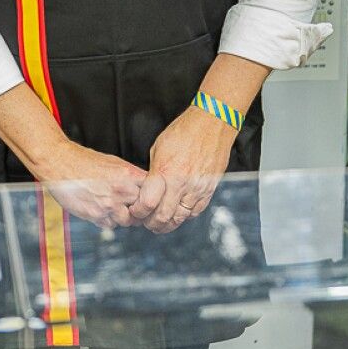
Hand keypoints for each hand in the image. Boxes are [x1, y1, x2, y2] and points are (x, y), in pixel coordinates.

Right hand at [35, 140, 144, 228]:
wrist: (58, 162)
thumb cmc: (84, 161)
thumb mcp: (113, 162)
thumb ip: (129, 176)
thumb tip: (143, 187)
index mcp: (128, 174)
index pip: (153, 193)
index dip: (150, 197)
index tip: (146, 198)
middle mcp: (121, 190)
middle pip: (142, 209)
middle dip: (137, 209)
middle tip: (129, 205)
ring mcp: (108, 204)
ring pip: (127, 220)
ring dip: (121, 216)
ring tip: (110, 205)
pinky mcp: (95, 215)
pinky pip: (110, 225)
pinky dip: (107, 220)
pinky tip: (98, 207)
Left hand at [131, 107, 237, 232]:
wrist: (212, 124)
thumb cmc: (184, 131)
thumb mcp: (159, 148)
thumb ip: (154, 172)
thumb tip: (148, 189)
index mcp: (165, 172)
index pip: (147, 204)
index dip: (138, 212)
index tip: (135, 211)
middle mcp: (182, 183)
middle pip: (163, 217)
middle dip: (151, 223)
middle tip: (146, 223)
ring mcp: (197, 188)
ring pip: (180, 218)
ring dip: (168, 224)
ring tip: (160, 223)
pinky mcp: (209, 189)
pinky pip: (196, 211)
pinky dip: (185, 216)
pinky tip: (178, 213)